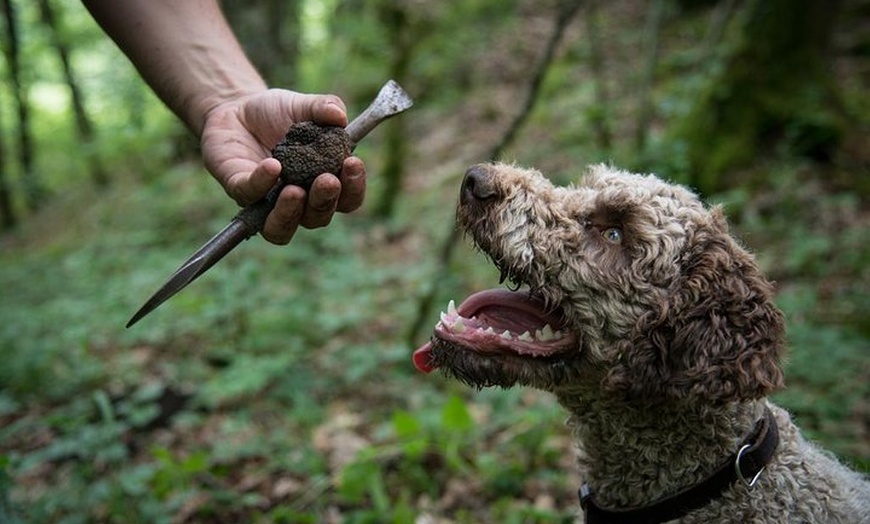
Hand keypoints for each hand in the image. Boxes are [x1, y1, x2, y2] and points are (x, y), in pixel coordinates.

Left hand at [200, 89, 365, 243]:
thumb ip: (325, 107)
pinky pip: (250, 195)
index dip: (354, 188)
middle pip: (318, 217)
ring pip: (281, 229)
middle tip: (327, 180)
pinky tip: (272, 165)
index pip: (347, 200)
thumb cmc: (277, 113)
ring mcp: (267, 201)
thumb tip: (340, 115)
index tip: (353, 163)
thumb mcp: (304, 105)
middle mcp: (299, 201)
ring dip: (291, 214)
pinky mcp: (240, 190)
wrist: (236, 107)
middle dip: (325, 201)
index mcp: (322, 183)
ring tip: (296, 191)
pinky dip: (262, 183)